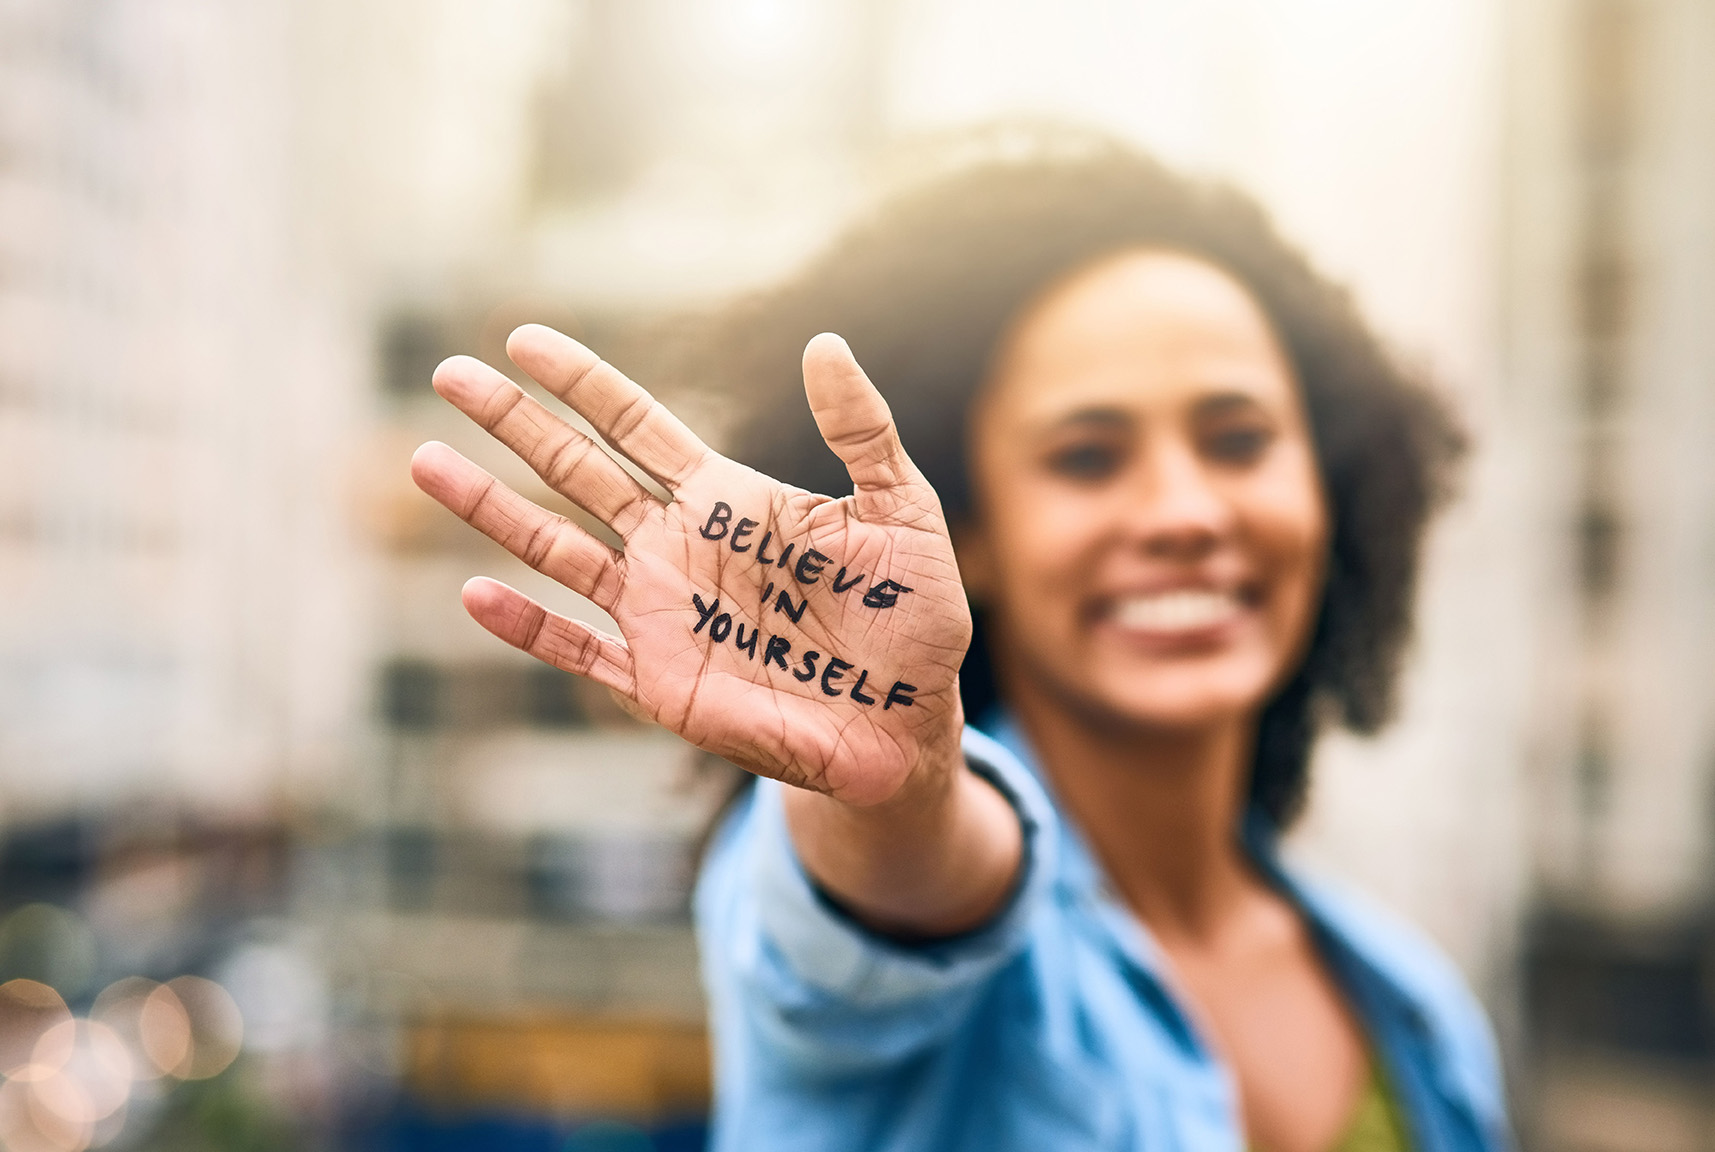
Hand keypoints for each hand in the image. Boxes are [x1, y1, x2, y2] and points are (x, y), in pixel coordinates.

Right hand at [411, 325, 971, 805]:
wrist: (911, 722)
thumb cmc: (914, 616)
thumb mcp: (904, 511)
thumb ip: (862, 430)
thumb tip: (825, 340)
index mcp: (726, 501)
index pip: (636, 425)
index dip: (581, 382)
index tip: (522, 340)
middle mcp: (677, 549)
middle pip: (576, 472)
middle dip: (513, 424)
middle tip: (448, 373)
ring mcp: (659, 615)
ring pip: (556, 550)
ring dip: (492, 509)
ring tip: (427, 461)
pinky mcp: (658, 684)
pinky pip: (579, 651)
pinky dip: (528, 627)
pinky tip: (476, 595)